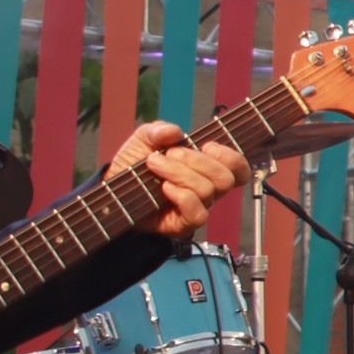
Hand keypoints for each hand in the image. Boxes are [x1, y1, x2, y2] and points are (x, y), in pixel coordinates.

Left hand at [112, 121, 249, 240]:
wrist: (114, 190)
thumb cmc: (134, 165)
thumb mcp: (143, 139)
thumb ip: (158, 130)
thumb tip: (175, 131)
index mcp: (207, 168)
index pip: (239, 168)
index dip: (231, 157)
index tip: (206, 145)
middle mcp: (207, 189)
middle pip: (225, 178)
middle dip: (196, 161)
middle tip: (170, 153)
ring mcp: (197, 207)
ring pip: (207, 191)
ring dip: (179, 173)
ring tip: (156, 165)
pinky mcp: (184, 224)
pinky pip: (198, 213)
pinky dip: (182, 196)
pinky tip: (165, 188)